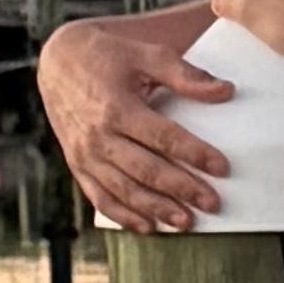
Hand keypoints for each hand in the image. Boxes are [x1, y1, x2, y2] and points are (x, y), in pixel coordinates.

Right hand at [39, 18, 235, 234]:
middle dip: (182, 189)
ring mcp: (85, 154)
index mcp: (118, 107)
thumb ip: (185, 75)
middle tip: (213, 204)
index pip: (163, 137)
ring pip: (124, 190)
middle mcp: (99, 136)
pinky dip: (123, 215)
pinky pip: (99, 197)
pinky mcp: (77, 164)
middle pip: (146, 170)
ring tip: (186, 222)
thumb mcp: (146, 55)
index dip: (194, 154)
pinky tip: (148, 227)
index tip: (222, 168)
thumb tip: (226, 91)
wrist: (57, 62)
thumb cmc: (109, 56)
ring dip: (156, 209)